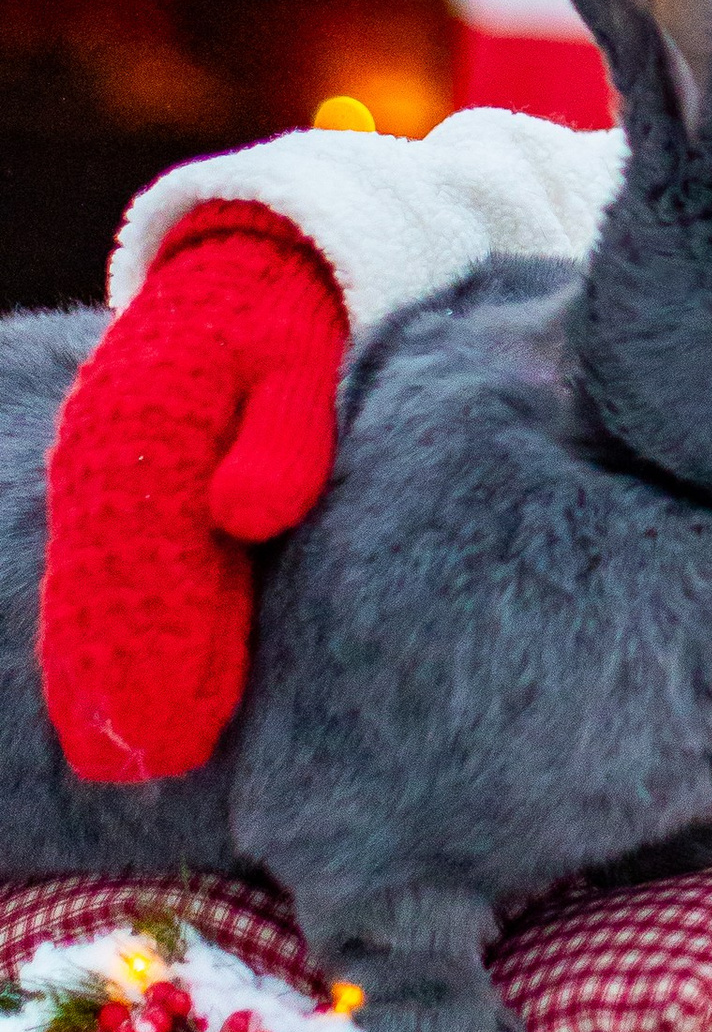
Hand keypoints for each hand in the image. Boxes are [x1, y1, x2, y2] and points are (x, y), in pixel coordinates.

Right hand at [40, 204, 348, 784]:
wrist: (247, 267)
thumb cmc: (287, 321)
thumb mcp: (298, 359)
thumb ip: (282, 434)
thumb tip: (245, 515)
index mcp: (145, 420)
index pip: (143, 547)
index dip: (154, 639)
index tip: (170, 716)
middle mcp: (104, 454)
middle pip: (105, 580)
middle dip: (122, 676)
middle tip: (148, 764)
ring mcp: (101, 472)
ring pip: (93, 585)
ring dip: (104, 672)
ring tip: (130, 758)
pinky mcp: (116, 489)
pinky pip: (100, 571)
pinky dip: (102, 635)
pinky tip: (115, 701)